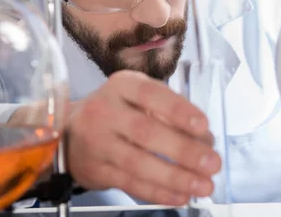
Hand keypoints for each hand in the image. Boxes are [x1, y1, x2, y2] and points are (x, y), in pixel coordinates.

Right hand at [67, 70, 219, 205]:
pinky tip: (180, 195)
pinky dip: (158, 191)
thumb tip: (205, 140)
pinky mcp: (96, 170)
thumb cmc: (116, 111)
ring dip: (175, 177)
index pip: (151, 94)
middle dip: (183, 150)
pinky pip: (130, 184)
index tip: (203, 125)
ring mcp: (97, 142)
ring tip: (202, 185)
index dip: (178, 110)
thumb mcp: (138, 98)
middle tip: (212, 162)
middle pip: (146, 132)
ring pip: (138, 163)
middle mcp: (106, 111)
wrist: (69, 132)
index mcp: (122, 85)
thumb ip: (170, 113)